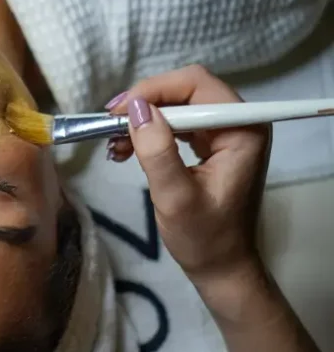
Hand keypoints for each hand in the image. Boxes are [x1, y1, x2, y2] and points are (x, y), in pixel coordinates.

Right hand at [105, 66, 270, 313]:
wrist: (221, 266)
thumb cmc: (203, 238)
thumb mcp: (175, 197)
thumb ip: (157, 151)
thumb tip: (134, 108)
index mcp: (242, 130)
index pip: (196, 85)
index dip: (154, 90)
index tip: (117, 112)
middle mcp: (239, 122)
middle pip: (186, 90)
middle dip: (144, 104)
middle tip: (108, 124)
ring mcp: (225, 132)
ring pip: (177, 104)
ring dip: (142, 118)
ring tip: (113, 143)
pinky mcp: (211, 143)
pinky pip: (177, 123)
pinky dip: (149, 131)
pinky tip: (125, 148)